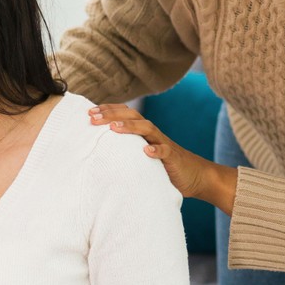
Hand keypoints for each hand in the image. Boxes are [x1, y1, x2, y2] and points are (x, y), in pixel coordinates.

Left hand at [89, 103, 216, 199]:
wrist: (195, 175)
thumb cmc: (164, 166)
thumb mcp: (143, 155)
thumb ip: (128, 150)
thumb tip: (101, 151)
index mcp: (145, 132)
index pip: (126, 114)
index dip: (109, 110)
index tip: (89, 112)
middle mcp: (153, 134)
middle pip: (133, 116)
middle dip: (112, 114)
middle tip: (93, 117)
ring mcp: (164, 144)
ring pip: (148, 128)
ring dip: (130, 127)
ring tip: (113, 128)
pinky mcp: (173, 158)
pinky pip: (165, 151)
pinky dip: (156, 150)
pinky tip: (147, 152)